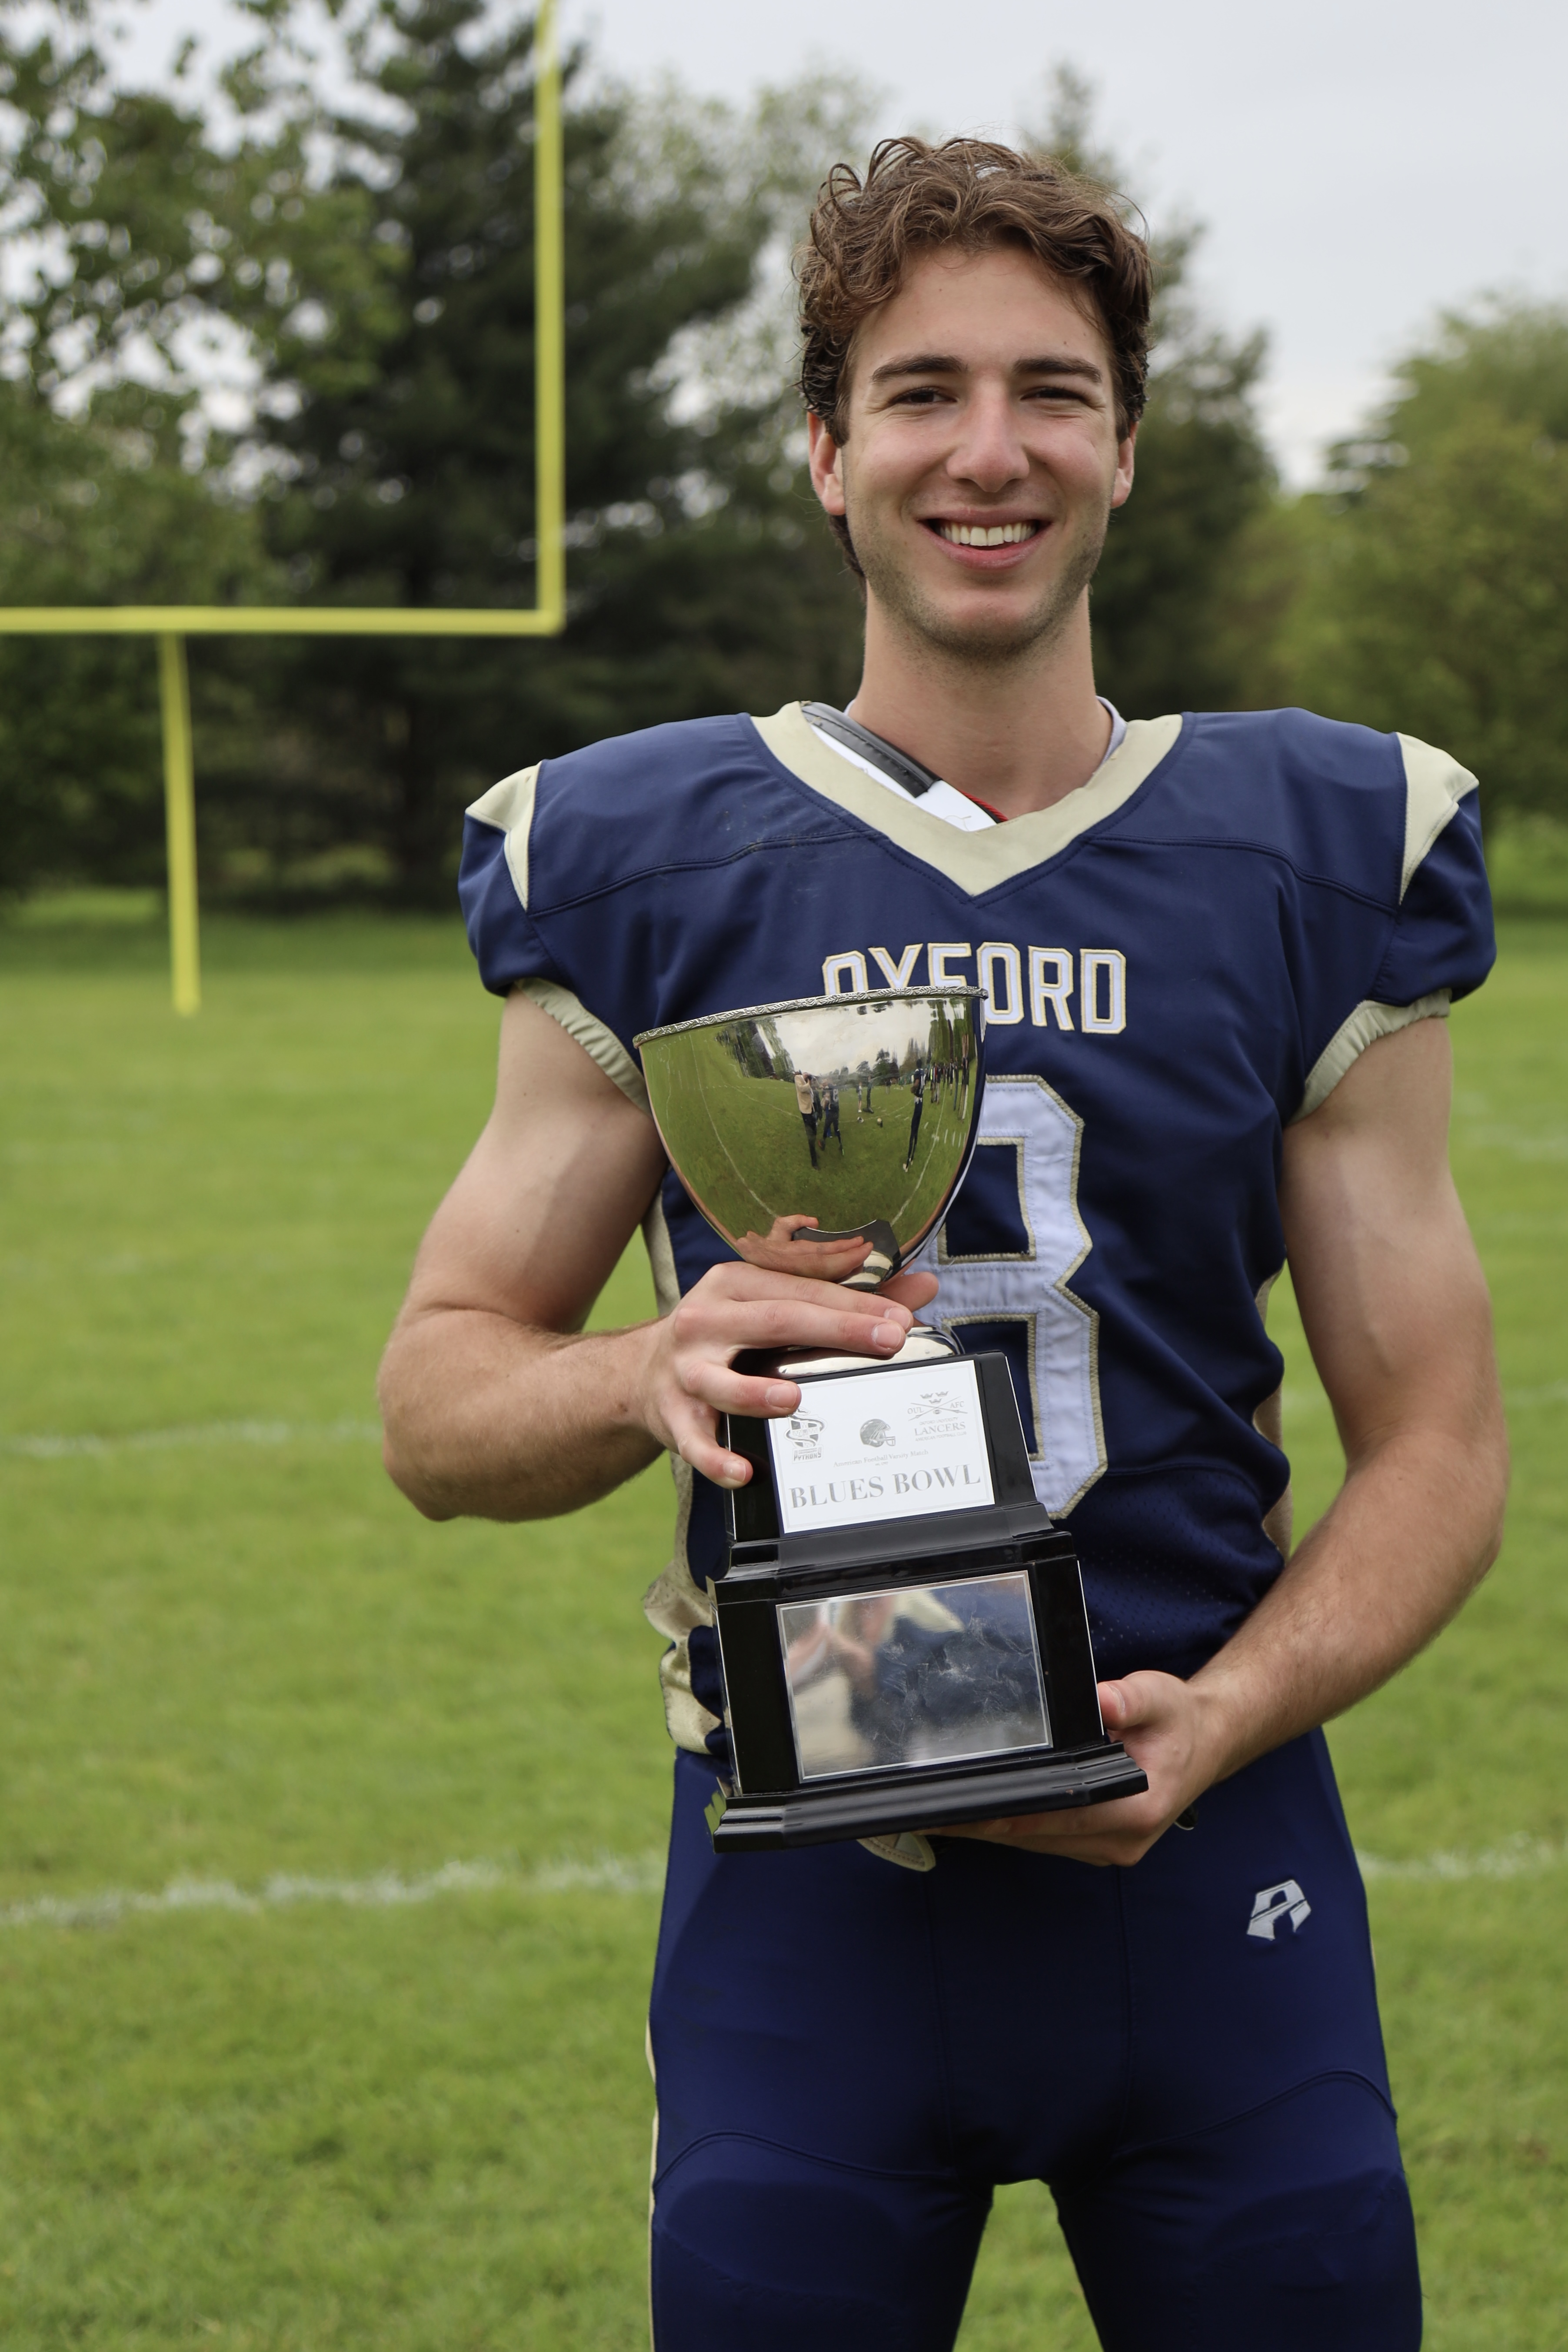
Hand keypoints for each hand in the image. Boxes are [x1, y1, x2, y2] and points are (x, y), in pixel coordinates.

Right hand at [630, 1260, 938, 1486]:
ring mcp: (684, 1369)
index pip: (801, 1289)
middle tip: (884, 1344)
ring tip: (792, 1401)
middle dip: (834, 1331)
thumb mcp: (774, 1306)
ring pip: (719, 1381)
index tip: (901, 1320)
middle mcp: (705, 1319)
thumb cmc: (726, 1335)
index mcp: (735, 1283)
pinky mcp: (670, 1414)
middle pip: (773, 1322)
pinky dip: (716, 1459)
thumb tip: (921, 1288)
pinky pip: (693, 1441)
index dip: (854, 1303)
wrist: (640, 1371)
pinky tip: (743, 1471)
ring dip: (755, 1393)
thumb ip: (847, 1298)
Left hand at [931, 1671, 1225, 1866]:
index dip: (1001, 1816)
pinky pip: (1045, 1840)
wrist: (1206, 1743)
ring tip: (942, 1813)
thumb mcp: (1160, 1697)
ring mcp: (1107, 1848)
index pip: (1053, 1817)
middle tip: (927, 1812)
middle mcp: (1118, 1841)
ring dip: (993, 1829)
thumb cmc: (1179, 1722)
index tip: (956, 1810)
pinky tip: (985, 1810)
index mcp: (1135, 1811)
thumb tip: (1099, 1700)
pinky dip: (1015, 1826)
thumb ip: (1129, 1699)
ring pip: (1035, 1843)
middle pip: (1034, 1837)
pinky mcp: (1097, 1844)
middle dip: (981, 1825)